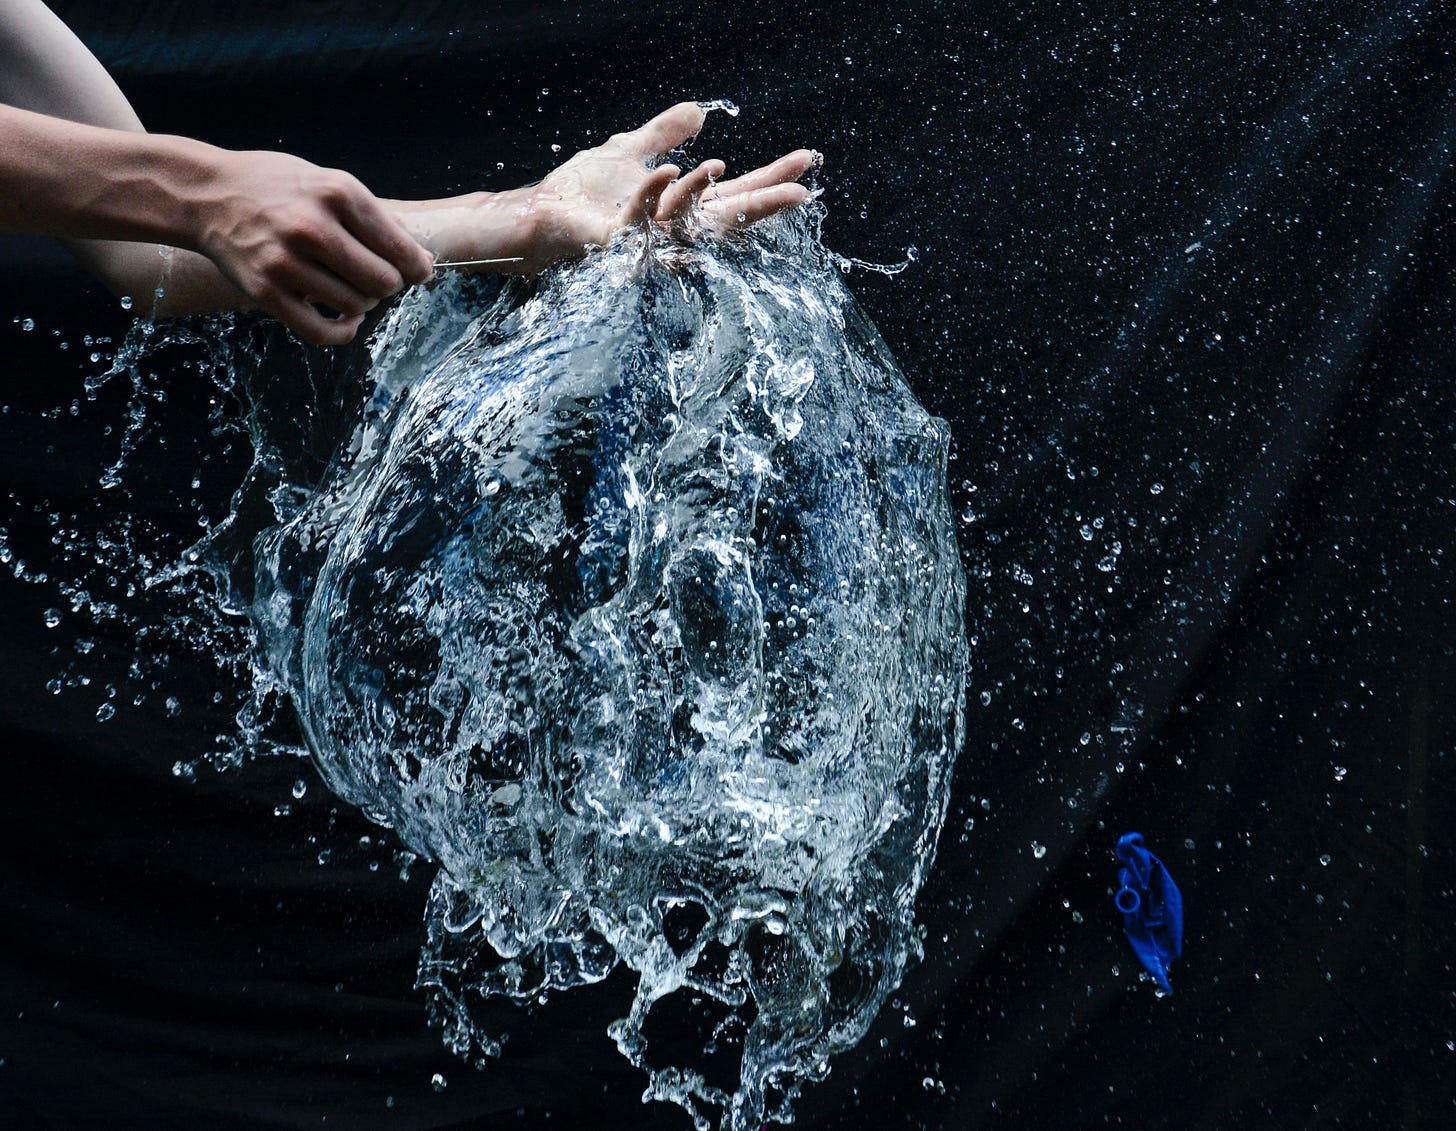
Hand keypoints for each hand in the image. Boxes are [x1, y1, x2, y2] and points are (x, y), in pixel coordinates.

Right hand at [191, 149, 434, 344]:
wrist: (206, 194)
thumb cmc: (277, 188)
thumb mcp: (327, 182)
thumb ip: (373, 217)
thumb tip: (420, 258)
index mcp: (337, 193)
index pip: (400, 248)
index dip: (417, 267)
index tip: (416, 271)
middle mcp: (312, 227)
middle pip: (383, 282)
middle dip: (390, 284)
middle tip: (377, 277)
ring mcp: (286, 262)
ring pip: (358, 305)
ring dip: (364, 303)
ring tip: (352, 287)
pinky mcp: (266, 292)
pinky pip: (322, 332)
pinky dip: (344, 331)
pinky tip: (347, 319)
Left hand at [515, 102, 814, 270]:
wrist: (540, 212)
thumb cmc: (580, 192)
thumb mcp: (629, 151)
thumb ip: (665, 133)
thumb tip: (701, 111)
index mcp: (681, 207)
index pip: (736, 192)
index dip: (770, 178)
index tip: (805, 161)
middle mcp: (673, 229)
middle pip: (728, 215)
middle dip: (764, 203)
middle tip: (803, 192)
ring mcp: (648, 239)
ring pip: (688, 220)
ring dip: (706, 194)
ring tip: (722, 167)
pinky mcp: (619, 241)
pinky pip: (642, 217)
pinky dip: (655, 193)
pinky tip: (669, 170)